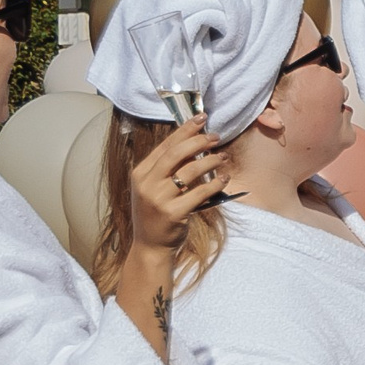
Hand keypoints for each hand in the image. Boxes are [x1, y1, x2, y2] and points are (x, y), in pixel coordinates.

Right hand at [128, 118, 230, 248]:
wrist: (150, 245)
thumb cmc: (157, 213)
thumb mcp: (154, 188)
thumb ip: (168, 168)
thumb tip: (195, 143)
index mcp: (140, 173)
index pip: (165, 145)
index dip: (185, 130)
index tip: (201, 118)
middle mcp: (146, 184)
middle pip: (176, 154)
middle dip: (199, 141)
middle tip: (215, 137)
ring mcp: (158, 199)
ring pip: (190, 171)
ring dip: (211, 161)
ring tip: (223, 157)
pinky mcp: (173, 213)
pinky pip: (200, 193)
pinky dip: (215, 184)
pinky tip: (224, 178)